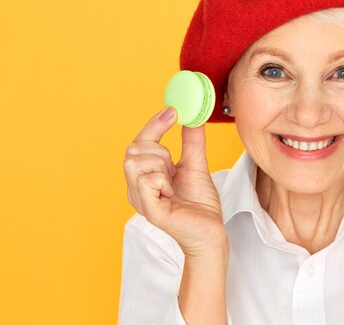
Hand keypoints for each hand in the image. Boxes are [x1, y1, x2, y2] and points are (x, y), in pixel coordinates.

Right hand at [123, 107, 227, 257]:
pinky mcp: (149, 211)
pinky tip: (172, 193)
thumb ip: (192, 142)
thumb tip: (193, 117)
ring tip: (173, 182)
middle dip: (159, 149)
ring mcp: (140, 200)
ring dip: (160, 165)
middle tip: (174, 166)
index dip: (153, 124)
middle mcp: (136, 187)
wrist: (211, 231)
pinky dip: (163, 180)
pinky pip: (146, 181)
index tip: (172, 112)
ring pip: (136, 162)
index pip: (138, 143)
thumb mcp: (196, 164)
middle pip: (133, 149)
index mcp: (145, 176)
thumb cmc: (200, 204)